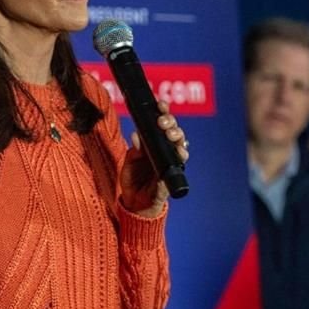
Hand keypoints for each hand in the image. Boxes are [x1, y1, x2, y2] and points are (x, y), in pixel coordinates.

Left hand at [119, 101, 188, 217]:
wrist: (135, 204)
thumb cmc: (132, 181)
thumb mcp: (128, 163)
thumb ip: (133, 151)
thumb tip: (136, 136)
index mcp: (153, 144)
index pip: (161, 124)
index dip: (163, 112)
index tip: (160, 105)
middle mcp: (164, 151)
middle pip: (174, 131)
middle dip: (170, 123)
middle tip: (163, 122)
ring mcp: (170, 162)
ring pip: (180, 144)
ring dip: (177, 137)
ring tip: (171, 135)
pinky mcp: (172, 174)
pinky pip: (180, 164)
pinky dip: (180, 156)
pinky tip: (179, 152)